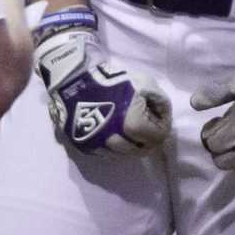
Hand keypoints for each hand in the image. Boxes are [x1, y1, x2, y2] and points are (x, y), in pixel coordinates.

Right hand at [33, 10, 169, 154]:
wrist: (73, 79)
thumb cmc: (112, 79)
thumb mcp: (145, 83)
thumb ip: (159, 102)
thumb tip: (161, 120)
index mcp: (132, 125)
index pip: (157, 137)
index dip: (160, 126)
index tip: (155, 115)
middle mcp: (115, 141)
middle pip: (140, 150)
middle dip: (146, 139)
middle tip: (144, 125)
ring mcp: (98, 146)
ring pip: (123, 155)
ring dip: (129, 145)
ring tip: (127, 128)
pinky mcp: (85, 148)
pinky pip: (106, 154)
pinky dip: (112, 147)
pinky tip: (113, 133)